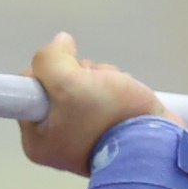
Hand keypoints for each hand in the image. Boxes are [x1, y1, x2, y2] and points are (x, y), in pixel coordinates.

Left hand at [18, 33, 173, 175]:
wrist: (156, 146)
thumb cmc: (106, 119)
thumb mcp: (67, 84)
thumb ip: (50, 59)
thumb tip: (60, 43)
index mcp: (37, 140)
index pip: (31, 88)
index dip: (52, 72)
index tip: (69, 77)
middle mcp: (57, 139)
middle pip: (60, 84)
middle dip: (83, 76)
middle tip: (97, 89)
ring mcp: (85, 135)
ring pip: (85, 86)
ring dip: (103, 79)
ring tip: (118, 93)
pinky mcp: (110, 128)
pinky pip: (105, 95)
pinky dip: (117, 88)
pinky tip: (127, 95)